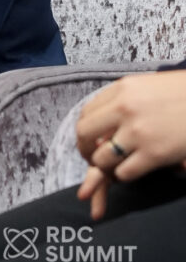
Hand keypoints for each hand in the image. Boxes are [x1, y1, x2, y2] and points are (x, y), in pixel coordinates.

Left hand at [76, 71, 185, 218]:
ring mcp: (138, 132)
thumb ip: (121, 100)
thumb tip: (101, 121)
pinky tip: (132, 169)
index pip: (86, 113)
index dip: (84, 131)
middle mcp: (124, 109)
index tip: (90, 140)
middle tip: (92, 157)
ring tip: (113, 165)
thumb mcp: (143, 86)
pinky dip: (123, 175)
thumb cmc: (178, 93)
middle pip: (85, 134)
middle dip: (85, 150)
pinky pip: (124, 173)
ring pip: (101, 158)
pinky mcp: (154, 154)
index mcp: (121, 89)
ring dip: (104, 166)